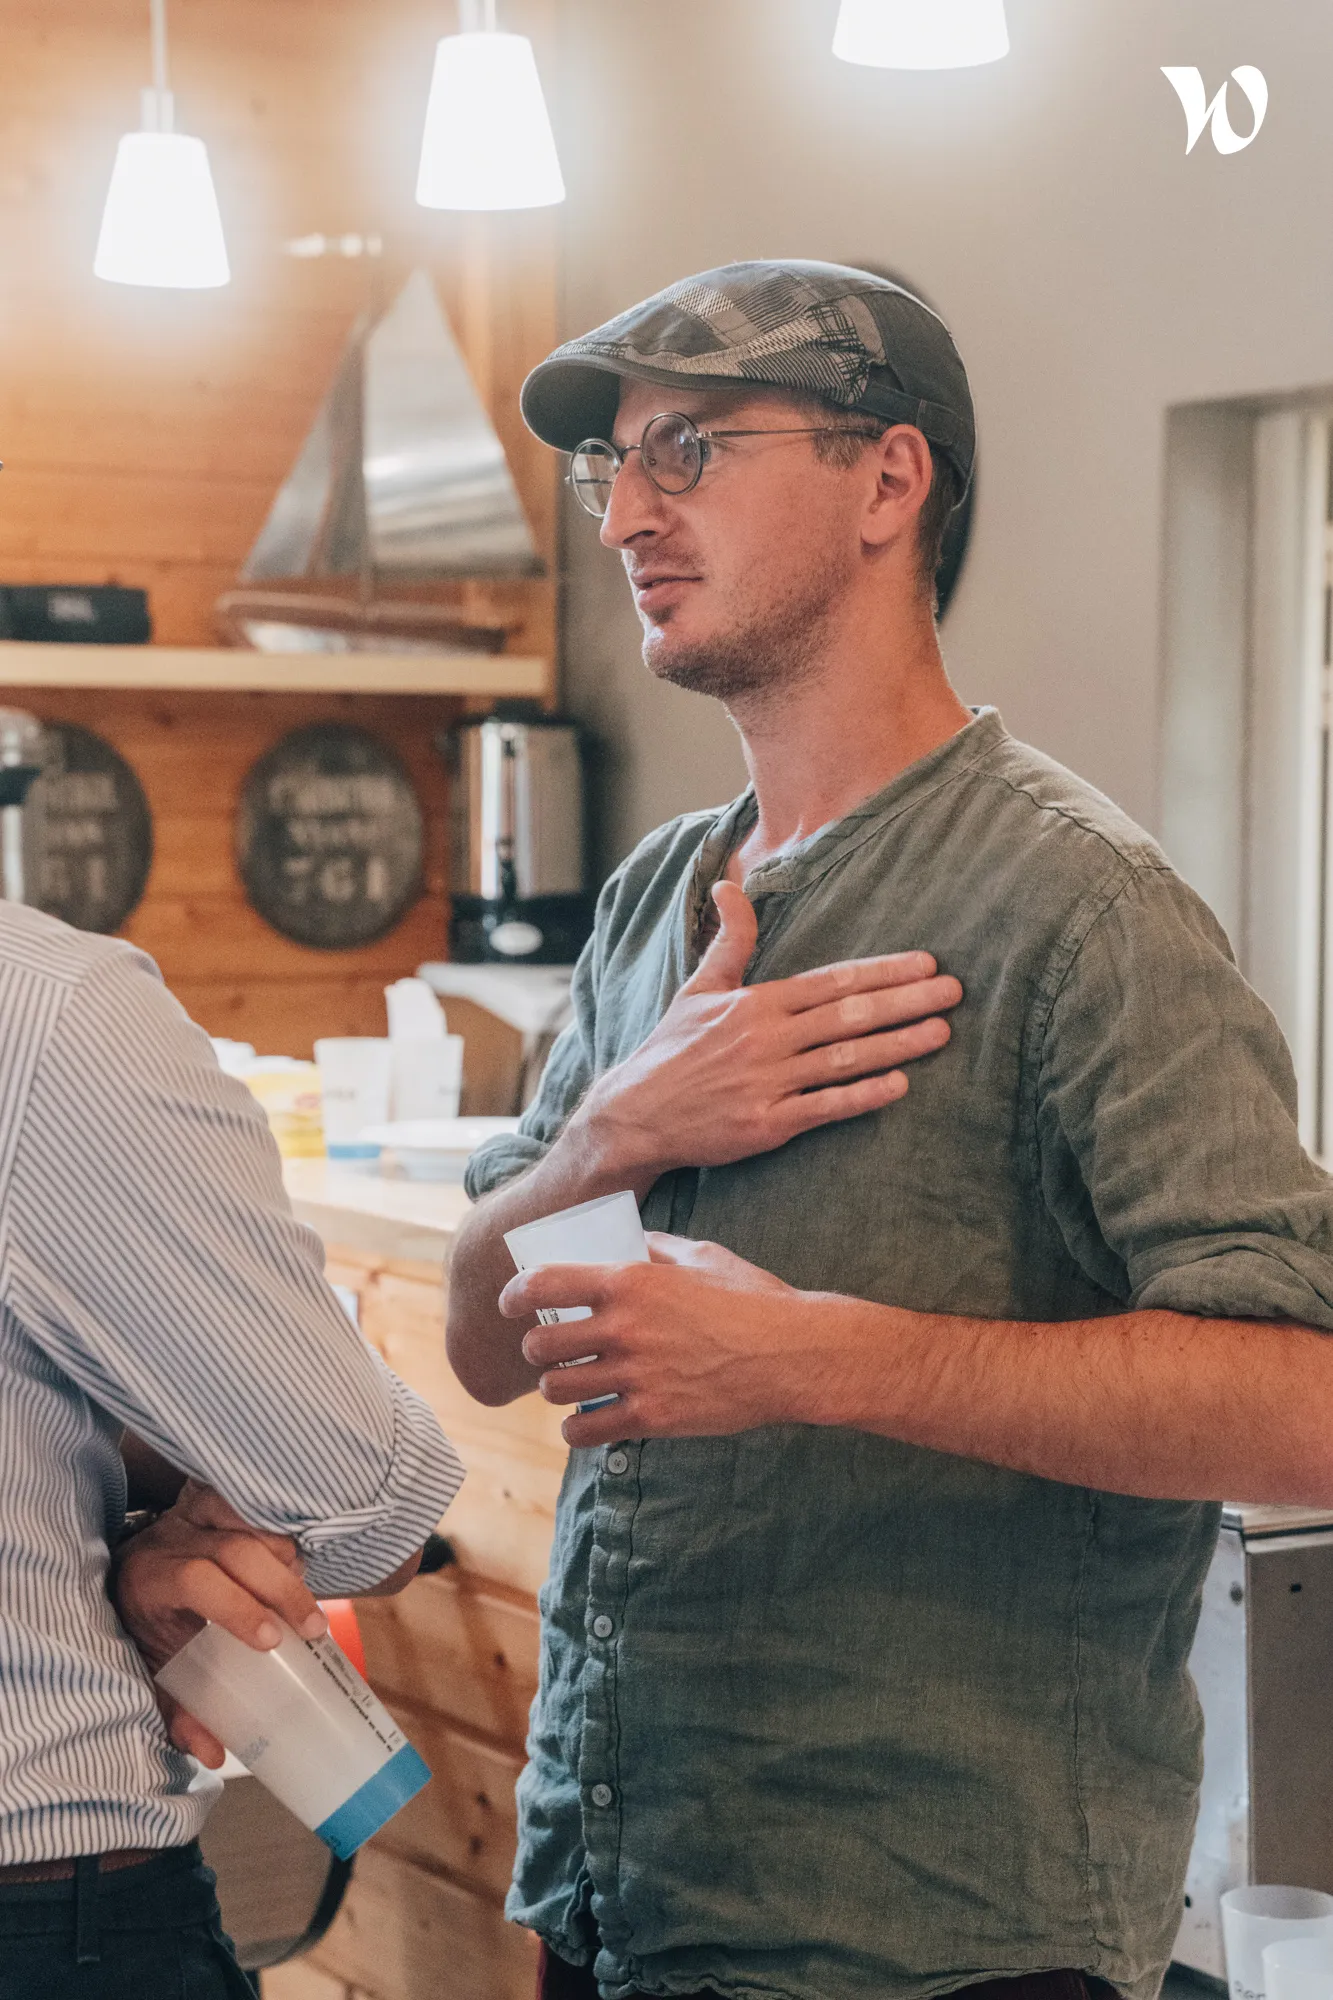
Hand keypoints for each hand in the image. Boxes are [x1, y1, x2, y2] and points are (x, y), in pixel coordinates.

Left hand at [112, 1479, 327, 1767]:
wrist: (131, 1567)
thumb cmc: (147, 1624)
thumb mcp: (153, 1668)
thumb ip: (178, 1711)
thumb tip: (214, 1755)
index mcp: (150, 1580)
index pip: (196, 1580)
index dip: (238, 1605)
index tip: (271, 1641)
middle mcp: (173, 1539)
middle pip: (236, 1551)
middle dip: (280, 1589)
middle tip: (313, 1629)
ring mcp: (197, 1514)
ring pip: (254, 1528)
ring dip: (287, 1563)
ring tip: (307, 1602)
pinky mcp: (219, 1501)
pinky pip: (260, 1512)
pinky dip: (283, 1540)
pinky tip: (296, 1569)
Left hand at [501, 1232, 852, 1446]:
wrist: (794, 1355)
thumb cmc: (753, 1299)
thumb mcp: (702, 1256)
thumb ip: (656, 1248)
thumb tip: (627, 1241)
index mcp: (630, 1280)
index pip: (544, 1282)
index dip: (515, 1293)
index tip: (509, 1304)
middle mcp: (624, 1327)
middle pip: (541, 1343)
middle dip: (537, 1348)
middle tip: (546, 1350)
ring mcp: (635, 1375)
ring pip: (557, 1388)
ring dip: (557, 1387)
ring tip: (570, 1384)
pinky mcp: (651, 1416)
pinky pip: (585, 1431)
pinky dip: (577, 1429)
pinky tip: (586, 1422)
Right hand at [574, 881, 960, 1189]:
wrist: (636, 1113)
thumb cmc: (672, 1049)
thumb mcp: (699, 988)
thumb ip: (731, 941)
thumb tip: (730, 884)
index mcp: (755, 1003)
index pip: (832, 981)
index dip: (882, 971)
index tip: (926, 963)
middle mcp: (766, 1038)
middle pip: (849, 1014)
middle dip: (906, 1001)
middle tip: (954, 991)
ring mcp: (768, 1082)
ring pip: (845, 1058)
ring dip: (898, 1044)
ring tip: (941, 1033)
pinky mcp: (767, 1124)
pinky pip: (825, 1106)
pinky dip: (863, 1095)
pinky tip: (900, 1085)